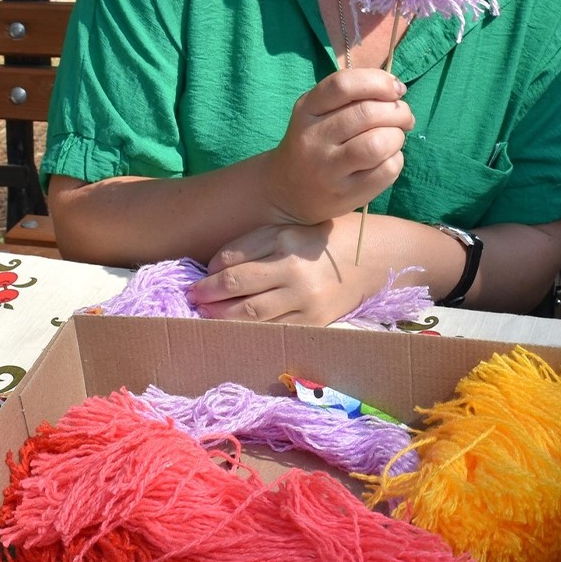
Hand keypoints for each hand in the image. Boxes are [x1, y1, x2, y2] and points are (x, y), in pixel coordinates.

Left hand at [185, 221, 373, 325]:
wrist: (368, 260)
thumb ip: (250, 244)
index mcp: (286, 241)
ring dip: (222, 317)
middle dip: (209, 295)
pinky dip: (249, 331)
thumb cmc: (318, 242)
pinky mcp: (313, 322)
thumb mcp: (286, 230)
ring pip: (252, 314)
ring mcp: (305, 300)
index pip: (235, 257)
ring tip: (206, 315)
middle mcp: (294, 271)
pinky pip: (273, 330)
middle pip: (239, 286)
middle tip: (192, 299)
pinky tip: (233, 329)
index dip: (210, 271)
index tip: (197, 279)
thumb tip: (213, 268)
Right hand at [265, 69, 412, 224]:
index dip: (378, 82)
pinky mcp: (345, 195)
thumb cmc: (315, 142)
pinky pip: (386, 171)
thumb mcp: (318, 112)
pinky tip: (388, 159)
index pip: (343, 85)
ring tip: (395, 138)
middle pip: (367, 114)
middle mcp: (313, 138)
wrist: (287, 190)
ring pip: (378, 144)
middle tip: (404, 117)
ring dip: (397, 136)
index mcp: (306, 109)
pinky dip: (396, 160)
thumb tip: (397, 89)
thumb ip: (352, 96)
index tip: (396, 89)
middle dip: (398, 111)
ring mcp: (328, 170)